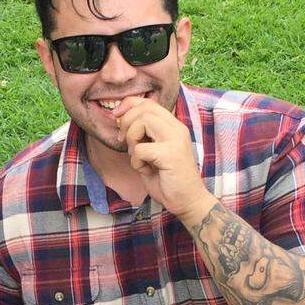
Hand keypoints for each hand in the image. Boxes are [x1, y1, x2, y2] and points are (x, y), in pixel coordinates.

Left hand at [113, 98, 212, 220]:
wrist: (187, 200)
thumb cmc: (167, 179)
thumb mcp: (151, 153)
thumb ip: (141, 137)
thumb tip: (120, 121)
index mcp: (173, 126)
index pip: (148, 103)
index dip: (128, 105)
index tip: (116, 118)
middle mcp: (177, 128)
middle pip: (144, 108)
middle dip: (126, 123)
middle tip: (123, 141)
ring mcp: (175, 139)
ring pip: (142, 122)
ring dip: (131, 140)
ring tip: (138, 157)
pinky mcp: (171, 154)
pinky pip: (140, 149)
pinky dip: (136, 161)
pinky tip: (146, 170)